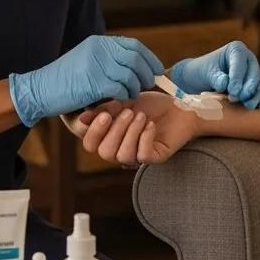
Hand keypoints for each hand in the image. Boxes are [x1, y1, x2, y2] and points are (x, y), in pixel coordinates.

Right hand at [9, 35, 163, 126]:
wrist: (40, 90)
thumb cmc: (64, 79)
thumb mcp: (86, 59)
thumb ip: (108, 59)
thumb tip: (136, 64)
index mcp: (99, 43)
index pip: (133, 46)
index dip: (149, 58)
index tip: (157, 70)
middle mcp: (99, 50)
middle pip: (135, 60)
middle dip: (146, 74)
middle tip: (150, 85)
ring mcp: (96, 66)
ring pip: (130, 76)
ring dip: (135, 88)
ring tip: (132, 95)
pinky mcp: (94, 83)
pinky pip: (120, 90)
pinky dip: (125, 96)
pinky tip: (121, 100)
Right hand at [77, 92, 199, 165]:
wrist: (178, 107)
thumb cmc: (150, 105)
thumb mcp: (123, 102)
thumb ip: (103, 109)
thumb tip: (82, 118)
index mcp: (109, 137)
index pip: (90, 144)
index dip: (93, 132)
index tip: (105, 114)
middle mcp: (121, 149)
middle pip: (105, 152)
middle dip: (116, 130)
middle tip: (129, 112)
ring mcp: (138, 155)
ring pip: (123, 155)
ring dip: (132, 132)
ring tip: (141, 116)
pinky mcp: (156, 157)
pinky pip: (143, 155)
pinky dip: (145, 138)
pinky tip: (151, 125)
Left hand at [170, 41, 259, 108]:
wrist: (201, 80)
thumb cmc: (203, 72)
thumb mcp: (207, 73)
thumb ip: (216, 78)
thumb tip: (225, 83)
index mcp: (236, 50)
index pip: (240, 62)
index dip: (237, 77)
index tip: (232, 91)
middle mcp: (248, 60)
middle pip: (254, 73)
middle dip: (248, 87)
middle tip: (238, 98)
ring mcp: (253, 73)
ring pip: (259, 84)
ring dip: (255, 96)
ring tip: (247, 105)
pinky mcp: (255, 86)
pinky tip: (255, 107)